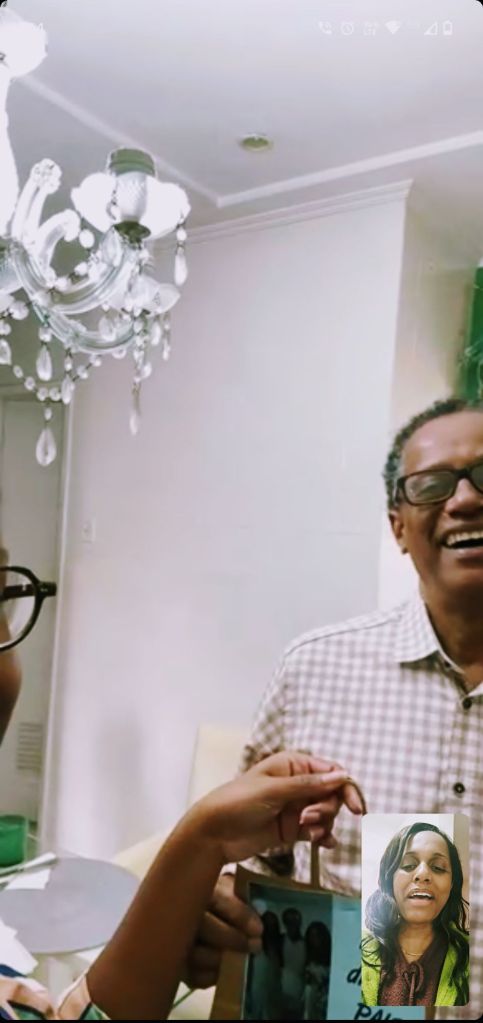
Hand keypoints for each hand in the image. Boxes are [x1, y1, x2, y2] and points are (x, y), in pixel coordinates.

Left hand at [183, 751, 363, 988]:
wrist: (214, 834)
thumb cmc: (238, 802)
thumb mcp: (273, 791)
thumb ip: (308, 786)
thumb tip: (342, 777)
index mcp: (292, 765)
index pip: (330, 772)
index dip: (346, 787)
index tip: (356, 808)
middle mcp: (297, 784)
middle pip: (331, 794)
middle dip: (327, 809)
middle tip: (309, 819)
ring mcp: (295, 807)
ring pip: (326, 814)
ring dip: (323, 824)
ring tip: (306, 833)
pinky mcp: (292, 829)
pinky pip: (317, 831)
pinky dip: (323, 837)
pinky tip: (324, 845)